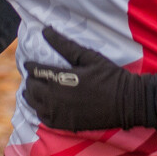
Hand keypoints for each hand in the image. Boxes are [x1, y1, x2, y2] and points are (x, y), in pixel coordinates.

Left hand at [23, 27, 156, 131]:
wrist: (127, 102)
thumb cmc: (109, 76)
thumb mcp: (88, 56)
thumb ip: (64, 45)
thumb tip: (46, 30)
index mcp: (61, 78)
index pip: (36, 71)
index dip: (30, 66)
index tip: (28, 63)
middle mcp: (56, 97)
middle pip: (32, 88)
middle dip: (30, 81)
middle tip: (32, 76)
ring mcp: (60, 113)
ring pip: (35, 105)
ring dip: (31, 96)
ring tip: (33, 90)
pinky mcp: (66, 124)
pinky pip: (44, 119)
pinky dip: (40, 111)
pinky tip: (43, 106)